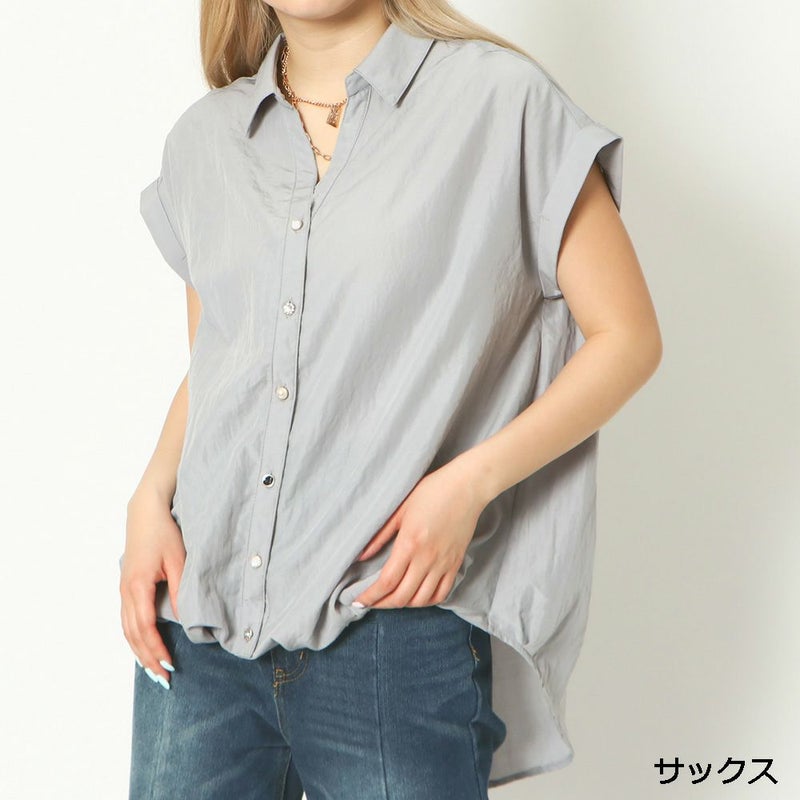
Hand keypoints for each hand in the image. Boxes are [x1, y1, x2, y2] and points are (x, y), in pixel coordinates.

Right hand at [119, 491, 185, 687]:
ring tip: (153, 670)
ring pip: (127, 630)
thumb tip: (186, 620)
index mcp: (138, 587)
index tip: (170, 665)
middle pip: (133, 635)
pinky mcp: (126, 587)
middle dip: (148, 658)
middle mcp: (126, 592)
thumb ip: (182, 591)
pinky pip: (127, 620)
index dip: (157, 649)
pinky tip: (143, 647)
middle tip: (163, 678)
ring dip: (139, 652)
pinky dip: (134, 638)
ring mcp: (123, 590)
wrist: (145, 512)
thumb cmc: (164, 533)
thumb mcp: (179, 560)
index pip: (146, 628)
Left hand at [351, 459, 487, 608]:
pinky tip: (417, 597)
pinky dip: (427, 601)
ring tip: (392, 599)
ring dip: (403, 605)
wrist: (466, 487)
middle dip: (382, 604)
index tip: (358, 603)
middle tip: (371, 603)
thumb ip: (380, 535)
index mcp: (409, 544)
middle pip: (402, 596)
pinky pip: (442, 593)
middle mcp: (426, 559)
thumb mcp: (400, 509)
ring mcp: (443, 563)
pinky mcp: (456, 563)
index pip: (386, 582)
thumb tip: (361, 556)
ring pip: (421, 599)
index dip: (370, 597)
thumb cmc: (431, 491)